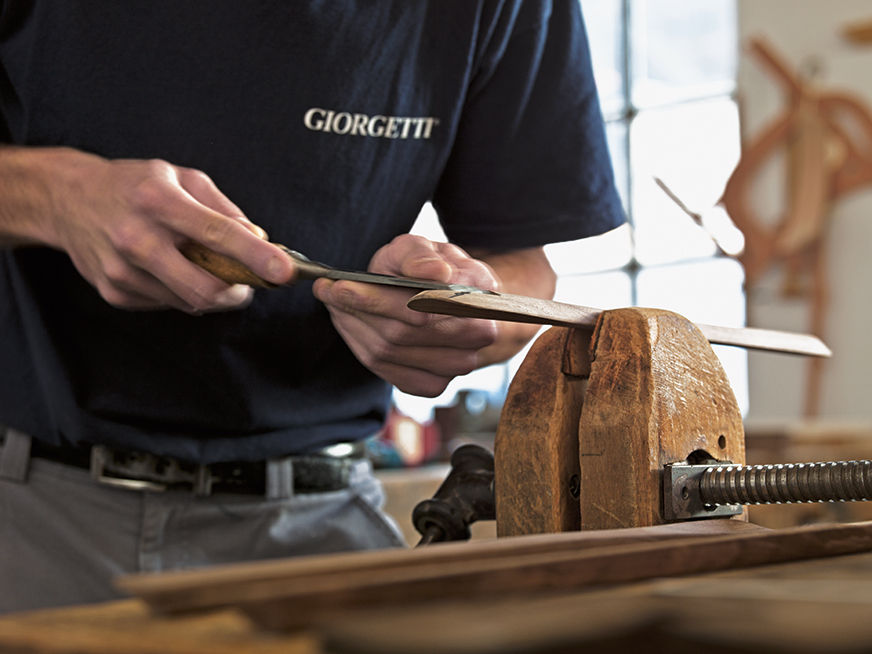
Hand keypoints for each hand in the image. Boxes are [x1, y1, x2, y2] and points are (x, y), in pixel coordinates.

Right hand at [17, 148, 294, 312]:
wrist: (67, 199)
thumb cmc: (133, 185)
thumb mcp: (180, 177)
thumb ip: (224, 208)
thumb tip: (260, 239)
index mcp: (158, 201)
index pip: (217, 234)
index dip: (257, 256)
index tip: (285, 271)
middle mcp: (137, 238)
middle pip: (204, 288)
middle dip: (239, 292)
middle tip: (249, 283)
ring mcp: (122, 271)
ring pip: (189, 302)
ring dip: (212, 292)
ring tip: (204, 267)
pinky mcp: (114, 292)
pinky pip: (168, 304)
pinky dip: (182, 292)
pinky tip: (171, 269)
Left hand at [313, 234, 499, 396]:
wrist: (447, 296)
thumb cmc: (433, 268)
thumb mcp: (422, 247)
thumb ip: (421, 255)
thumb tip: (433, 271)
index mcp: (477, 303)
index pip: (419, 309)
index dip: (375, 299)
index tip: (338, 285)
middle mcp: (473, 342)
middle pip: (397, 335)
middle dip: (356, 310)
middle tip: (327, 290)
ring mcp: (454, 368)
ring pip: (386, 353)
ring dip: (353, 326)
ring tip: (337, 302)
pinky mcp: (431, 385)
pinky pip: (384, 369)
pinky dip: (360, 344)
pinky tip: (352, 323)